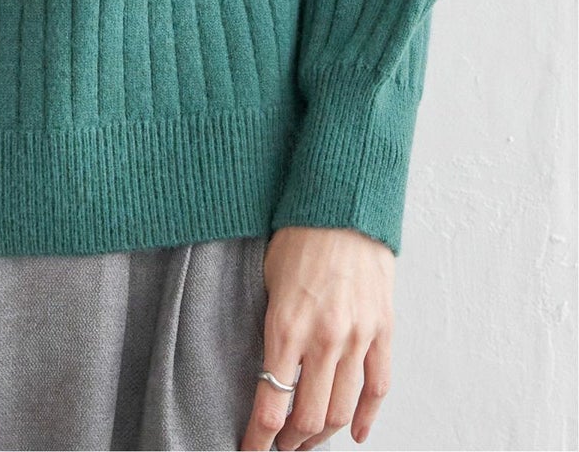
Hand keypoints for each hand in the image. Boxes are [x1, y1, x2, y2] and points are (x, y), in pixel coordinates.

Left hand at [239, 225, 393, 450]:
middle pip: (308, 417)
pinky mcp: (383, 330)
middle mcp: (324, 339)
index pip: (271, 402)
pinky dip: (367, 417)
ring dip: (322, 435)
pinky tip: (355, 433)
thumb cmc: (297, 236)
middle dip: (291, 441)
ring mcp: (358, 337)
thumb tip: (267, 368)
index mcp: (286, 326)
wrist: (342, 206)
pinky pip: (378, 386)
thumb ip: (272, 326)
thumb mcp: (267, 279)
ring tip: (307, 443)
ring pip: (342, 409)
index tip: (250, 450)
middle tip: (279, 447)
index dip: (259, 437)